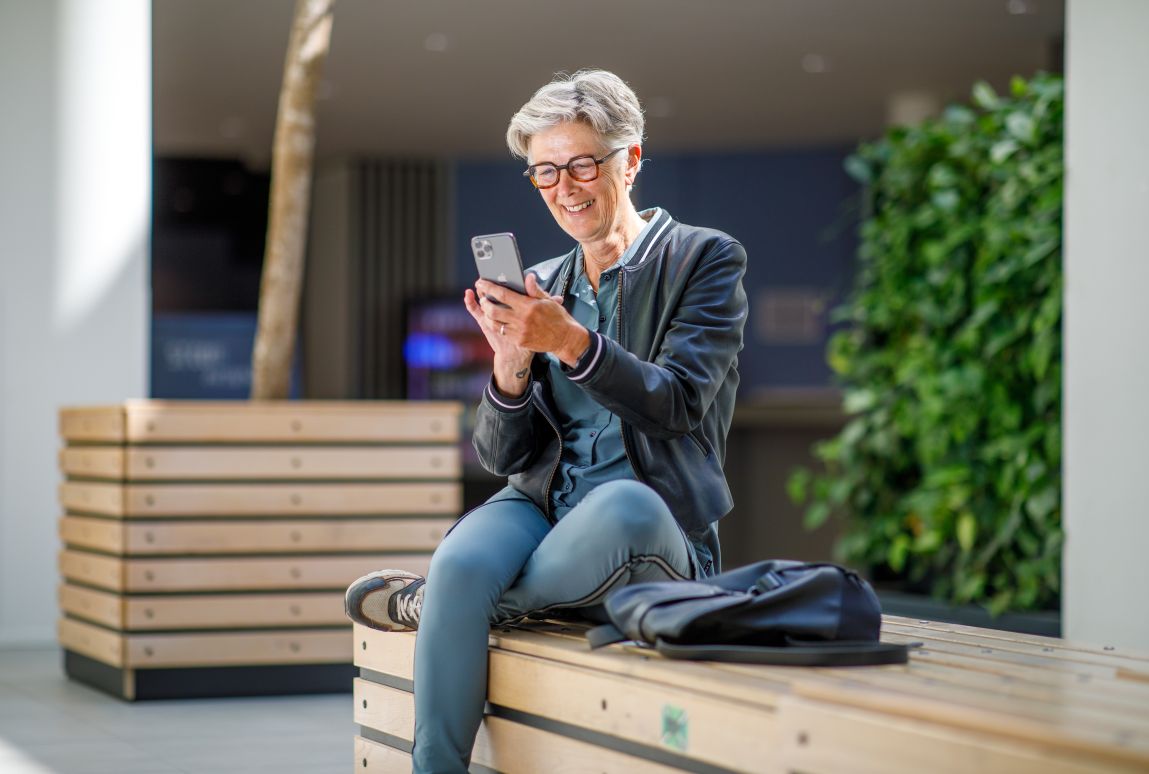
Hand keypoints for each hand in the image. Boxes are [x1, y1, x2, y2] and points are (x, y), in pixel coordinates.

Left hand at [463, 275, 590, 392]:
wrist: (565, 338)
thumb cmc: (558, 318)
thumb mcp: (548, 300)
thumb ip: (534, 289)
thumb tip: (528, 277)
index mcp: (528, 306)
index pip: (503, 294)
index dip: (489, 287)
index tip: (481, 282)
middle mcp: (522, 319)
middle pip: (493, 310)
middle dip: (484, 302)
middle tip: (483, 298)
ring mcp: (519, 332)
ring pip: (494, 323)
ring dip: (487, 315)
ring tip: (487, 309)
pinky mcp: (519, 341)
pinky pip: (502, 332)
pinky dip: (495, 325)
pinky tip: (495, 320)